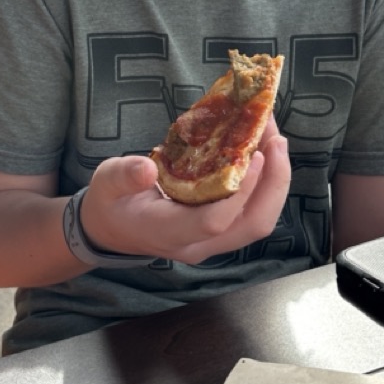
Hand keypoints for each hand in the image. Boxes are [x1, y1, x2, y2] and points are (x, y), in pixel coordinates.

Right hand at [79, 119, 291, 265]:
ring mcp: (212, 242)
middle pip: (251, 225)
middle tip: (276, 139)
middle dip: (273, 183)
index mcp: (167, 233)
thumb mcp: (106, 182)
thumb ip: (124, 175)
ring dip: (274, 181)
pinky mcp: (220, 232)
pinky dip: (264, 183)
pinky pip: (252, 212)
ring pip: (258, 221)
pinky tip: (263, 151)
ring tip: (274, 140)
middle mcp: (197, 244)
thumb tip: (146, 167)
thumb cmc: (110, 202)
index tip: (253, 155)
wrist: (111, 229)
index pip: (214, 221)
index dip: (240, 191)